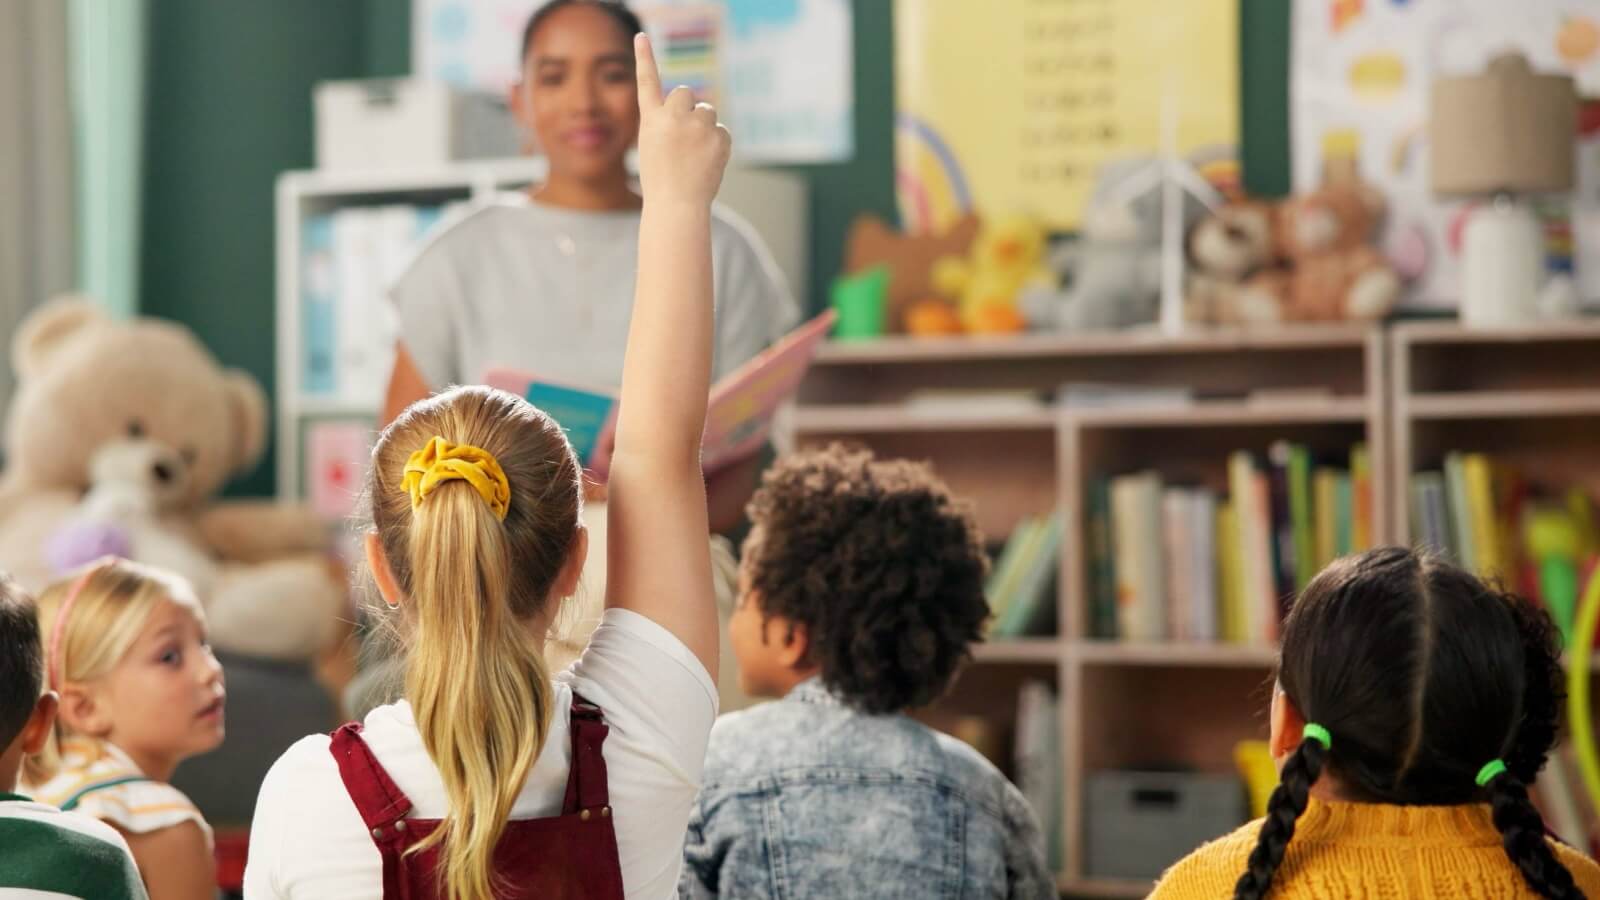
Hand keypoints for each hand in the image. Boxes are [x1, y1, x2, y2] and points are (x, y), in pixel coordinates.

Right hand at [634, 33, 730, 207]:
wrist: (677, 204)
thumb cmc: (662, 179)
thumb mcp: (655, 146)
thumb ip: (671, 123)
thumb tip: (698, 109)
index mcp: (651, 120)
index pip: (647, 82)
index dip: (644, 58)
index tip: (641, 37)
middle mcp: (673, 117)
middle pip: (686, 93)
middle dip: (689, 109)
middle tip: (684, 137)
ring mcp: (697, 126)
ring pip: (707, 111)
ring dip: (704, 126)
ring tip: (695, 153)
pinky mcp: (719, 137)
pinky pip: (722, 131)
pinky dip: (718, 144)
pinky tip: (708, 162)